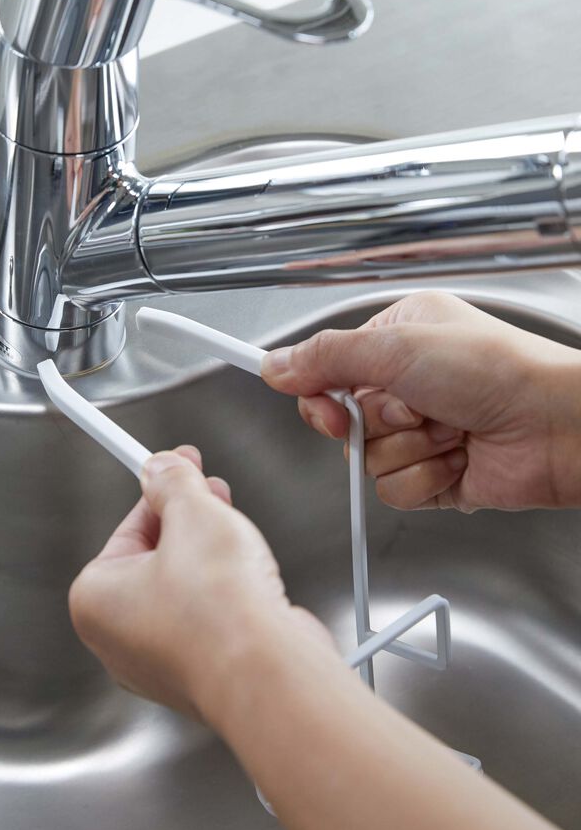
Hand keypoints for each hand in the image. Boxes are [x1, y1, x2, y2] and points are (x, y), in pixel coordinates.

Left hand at [69, 445, 333, 719]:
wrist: (268, 673)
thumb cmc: (218, 609)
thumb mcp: (193, 514)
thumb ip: (174, 483)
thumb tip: (163, 469)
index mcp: (95, 601)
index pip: (128, 527)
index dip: (159, 490)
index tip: (176, 466)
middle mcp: (119, 641)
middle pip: (157, 557)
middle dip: (190, 520)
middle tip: (214, 492)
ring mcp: (162, 664)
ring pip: (188, 587)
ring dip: (214, 554)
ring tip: (239, 534)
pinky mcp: (204, 675)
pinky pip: (212, 618)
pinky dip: (231, 593)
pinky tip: (253, 578)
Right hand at [261, 291, 580, 512]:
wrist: (557, 425)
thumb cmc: (497, 369)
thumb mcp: (397, 346)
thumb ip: (328, 358)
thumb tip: (277, 363)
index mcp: (397, 339)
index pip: (328, 366)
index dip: (313, 386)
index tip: (290, 389)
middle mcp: (407, 385)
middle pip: (342, 420)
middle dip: (375, 420)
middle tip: (408, 406)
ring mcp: (422, 432)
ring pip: (367, 460)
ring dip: (408, 448)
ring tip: (449, 428)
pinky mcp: (436, 475)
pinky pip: (395, 490)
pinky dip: (425, 478)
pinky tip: (458, 457)